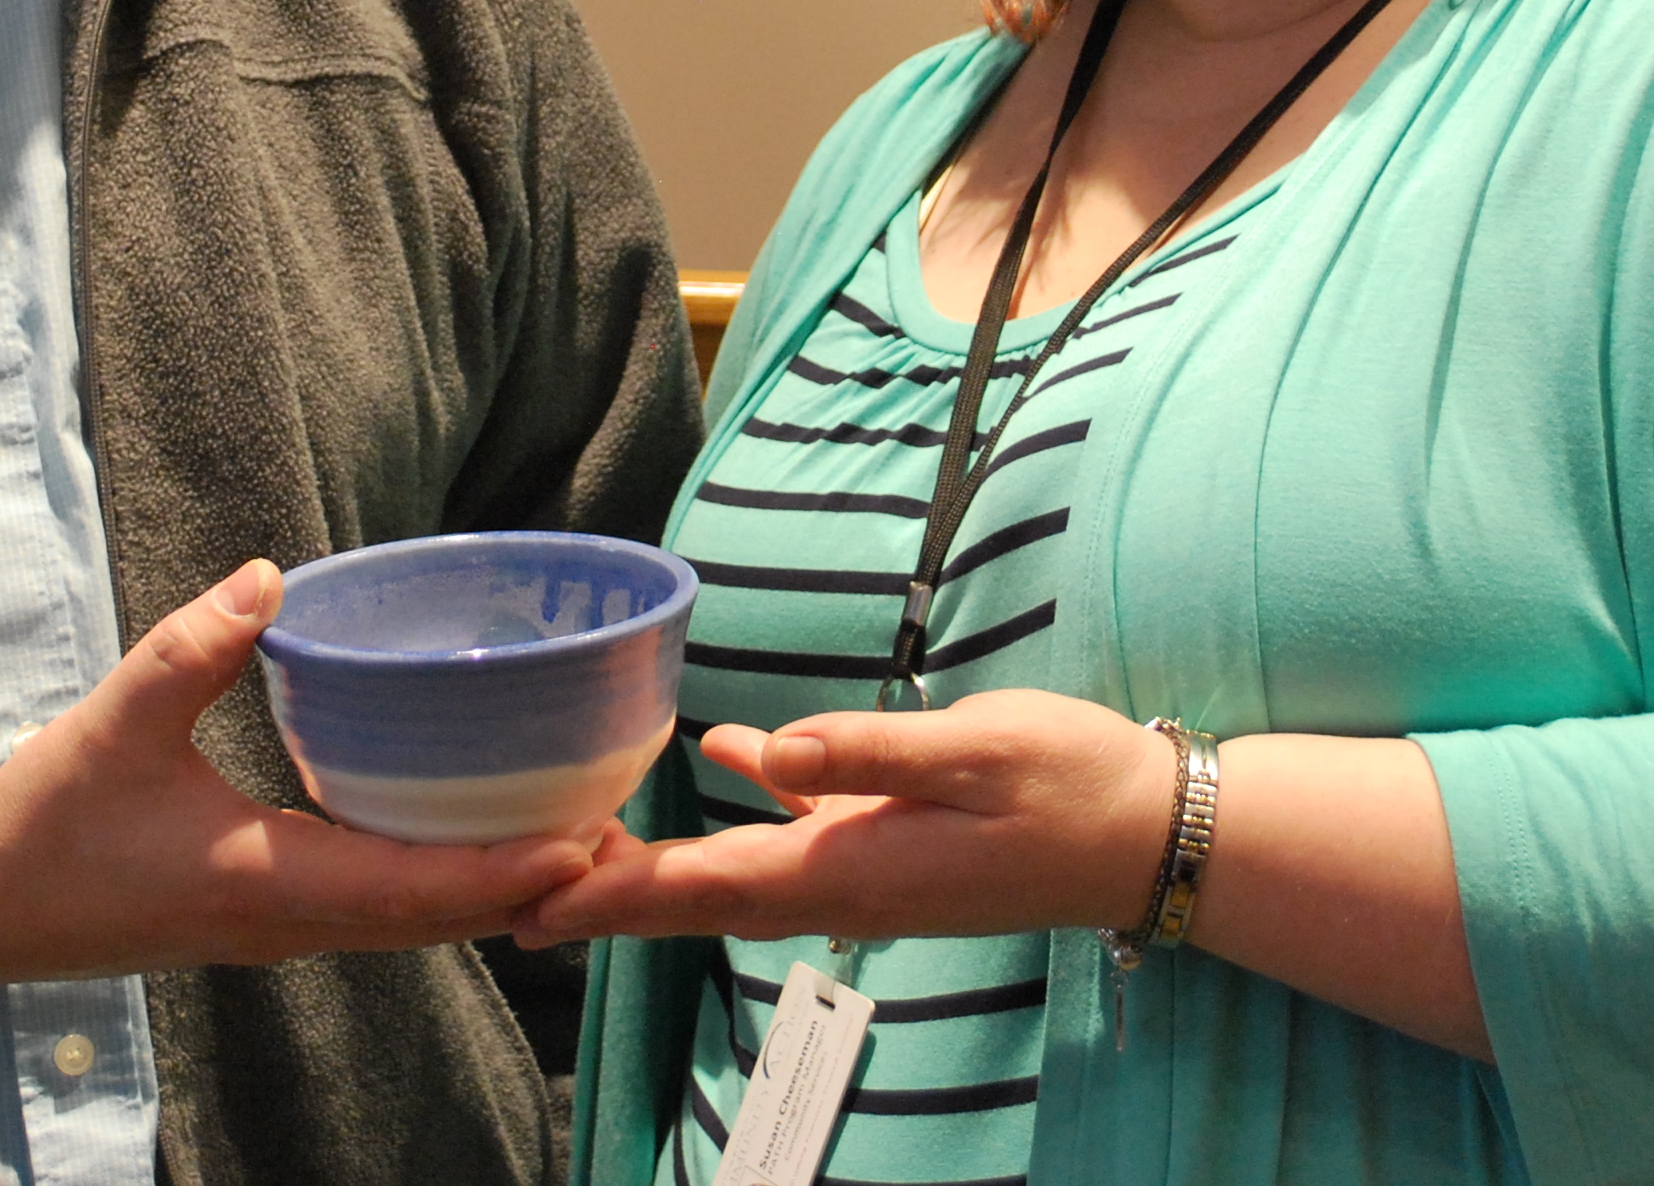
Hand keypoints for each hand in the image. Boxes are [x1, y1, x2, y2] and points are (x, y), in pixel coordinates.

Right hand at [0, 560, 600, 980]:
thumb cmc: (44, 822)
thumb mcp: (114, 721)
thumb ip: (191, 646)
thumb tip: (269, 572)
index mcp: (264, 886)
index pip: (411, 893)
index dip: (504, 874)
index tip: (583, 846)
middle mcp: (290, 924)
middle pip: (438, 919)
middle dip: (531, 885)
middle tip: (621, 834)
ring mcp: (281, 930)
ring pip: (415, 923)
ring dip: (496, 888)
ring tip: (578, 837)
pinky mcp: (269, 920)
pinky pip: (381, 911)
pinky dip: (443, 884)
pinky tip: (478, 839)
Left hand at [510, 689, 1177, 947]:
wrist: (1148, 833)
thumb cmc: (1069, 786)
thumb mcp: (971, 751)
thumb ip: (865, 753)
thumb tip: (766, 752)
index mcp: (846, 867)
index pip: (698, 888)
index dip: (607, 896)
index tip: (527, 902)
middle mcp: (839, 883)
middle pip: (694, 894)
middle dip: (601, 892)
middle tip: (506, 881)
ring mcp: (864, 869)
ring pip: (731, 869)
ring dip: (654, 861)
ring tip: (575, 838)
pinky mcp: (890, 843)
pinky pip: (792, 828)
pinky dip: (743, 799)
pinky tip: (718, 755)